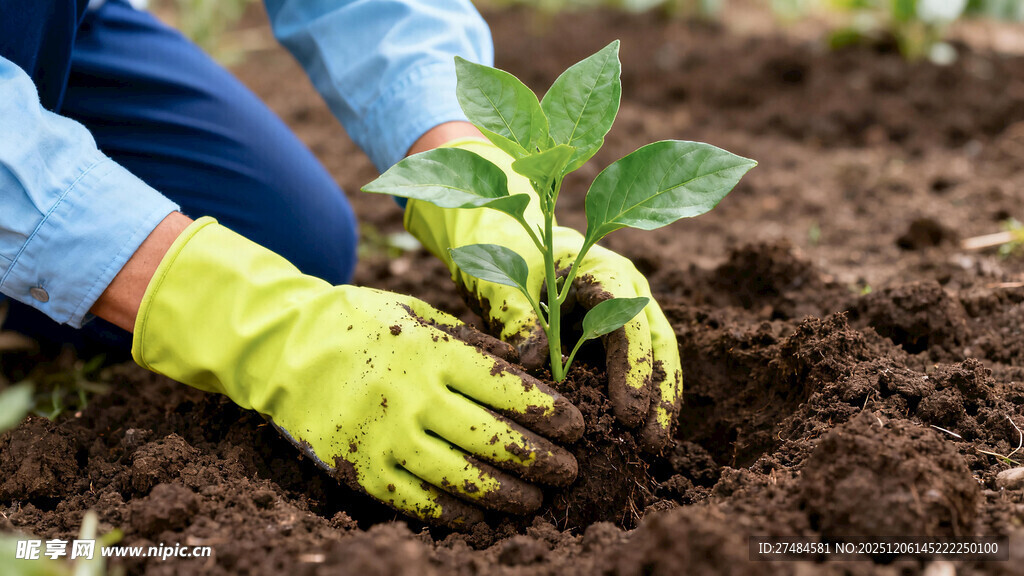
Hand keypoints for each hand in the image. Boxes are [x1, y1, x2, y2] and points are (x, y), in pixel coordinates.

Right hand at [129, 217, 582, 525]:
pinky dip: (455, 515)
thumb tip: (527, 370)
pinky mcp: (361, 468)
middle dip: (540, 460)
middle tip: (570, 472)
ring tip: (537, 501)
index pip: (506, 388)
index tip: (576, 427)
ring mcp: (384, 436)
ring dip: (507, 495)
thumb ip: (470, 343)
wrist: (285, 348)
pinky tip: (483, 520)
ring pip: (461, 478)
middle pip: (492, 439)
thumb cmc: (362, 323)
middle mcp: (412, 396)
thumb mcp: (418, 315)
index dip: (547, 412)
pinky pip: (417, 501)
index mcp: (432, 352)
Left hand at [404, 139, 681, 452]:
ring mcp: (620, 310)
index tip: (629, 412)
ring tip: (653, 449)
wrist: (493, 230)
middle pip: (655, 342)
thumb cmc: (497, 247)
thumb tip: (533, 360)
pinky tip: (634, 434)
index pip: (628, 322)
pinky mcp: (606, 331)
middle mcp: (623, 289)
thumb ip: (517, 313)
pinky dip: (636, 396)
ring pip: (653, 356)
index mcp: (602, 269)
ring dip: (657, 399)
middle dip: (660, 392)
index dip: (633, 369)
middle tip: (652, 443)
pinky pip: (630, 365)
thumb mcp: (501, 277)